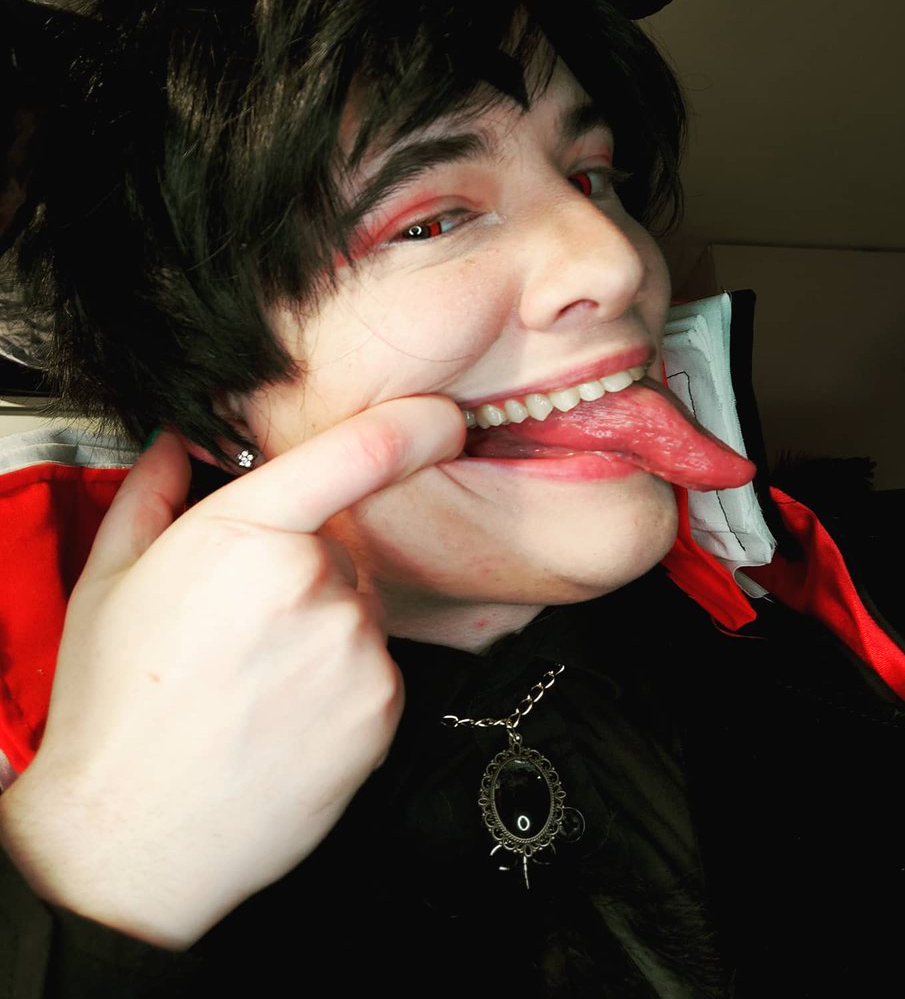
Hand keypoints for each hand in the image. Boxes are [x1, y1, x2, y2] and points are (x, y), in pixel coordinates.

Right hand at [0, 396, 464, 947]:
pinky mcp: (383, 709)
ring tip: (257, 681)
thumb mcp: (108, 580)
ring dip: (325, 628)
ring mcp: (356, 651)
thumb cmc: (115, 709)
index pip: (359, 452)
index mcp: (243, 535)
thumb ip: (151, 491)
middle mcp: (312, 584)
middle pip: (342, 546)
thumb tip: (176, 440)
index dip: (415, 424)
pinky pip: (377, 666)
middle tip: (243, 627)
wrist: (132, 841)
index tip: (440, 418)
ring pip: (359, 608)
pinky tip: (286, 715)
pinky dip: (344, 681)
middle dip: (306, 568)